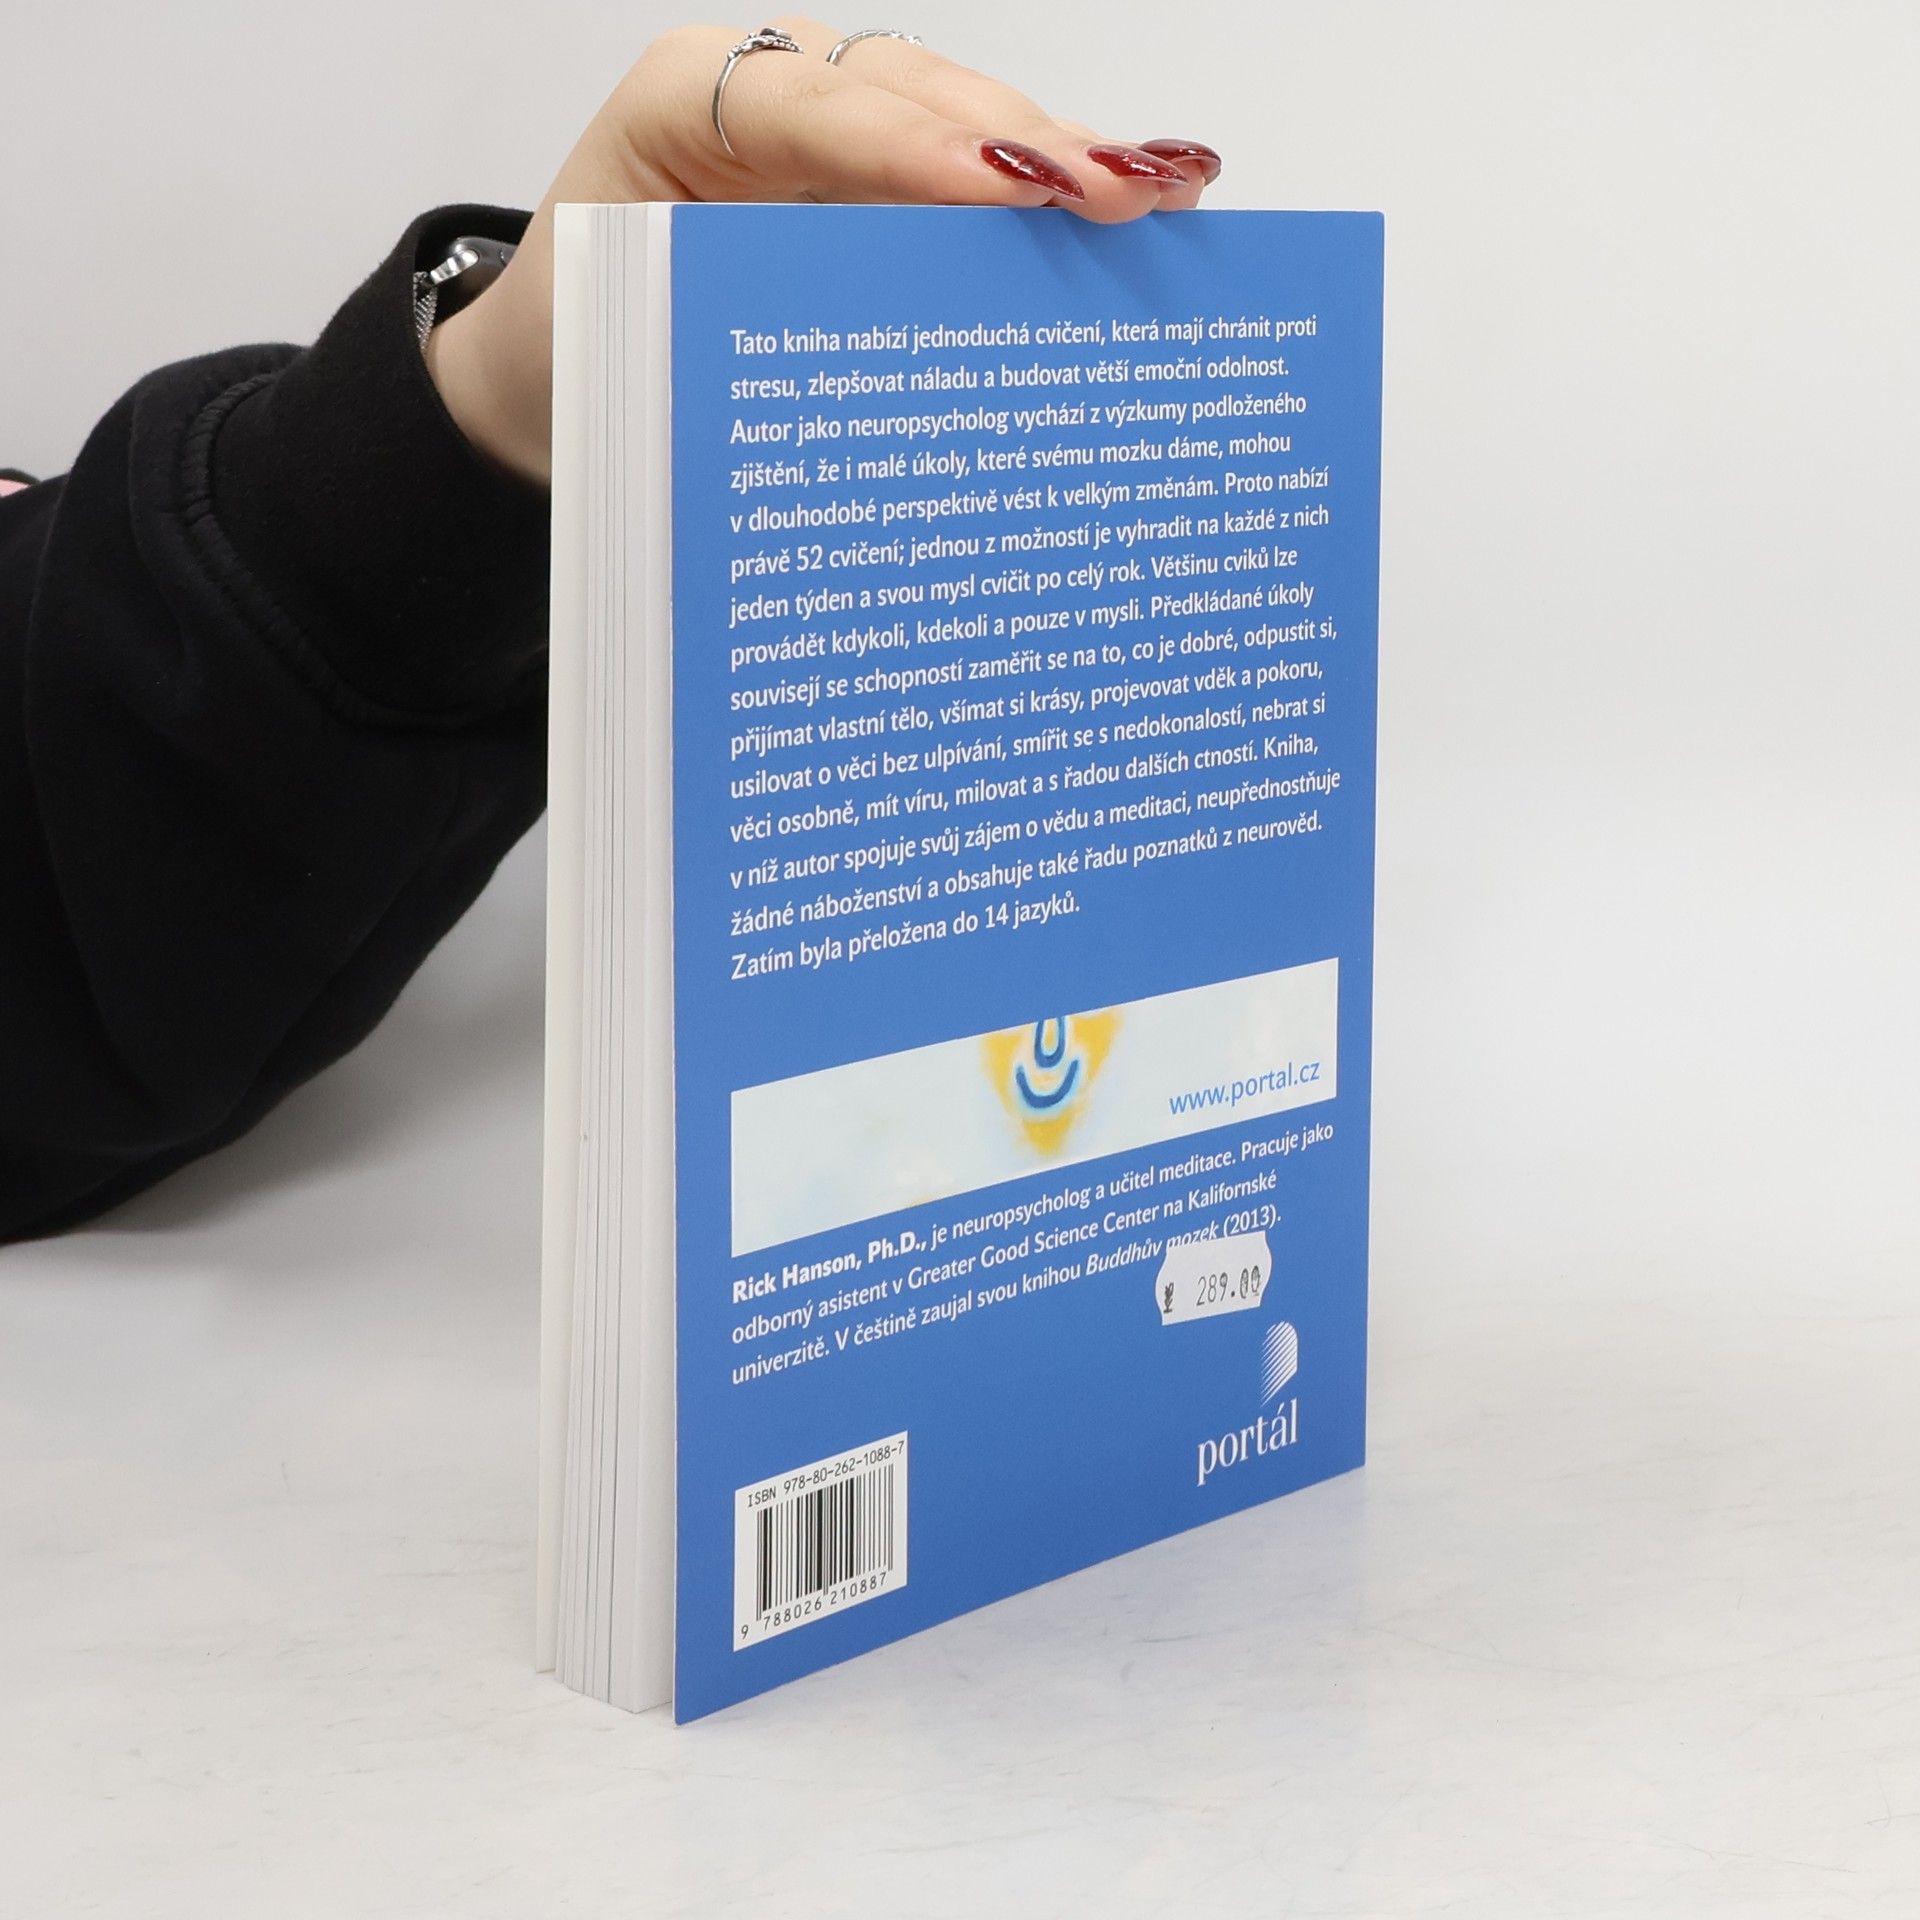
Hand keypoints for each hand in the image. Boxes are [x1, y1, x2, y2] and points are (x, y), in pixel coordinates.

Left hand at [425, 17, 1220, 484]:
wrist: (548, 367)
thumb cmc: (579, 357)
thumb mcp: (630, 350)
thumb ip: (732, 337)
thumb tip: (875, 400)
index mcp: (679, 110)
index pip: (812, 108)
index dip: (914, 148)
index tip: (1004, 191)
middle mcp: (761, 95)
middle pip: (910, 95)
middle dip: (1020, 144)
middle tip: (1122, 194)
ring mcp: (823, 129)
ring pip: (952, 119)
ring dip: (1056, 159)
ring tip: (1160, 189)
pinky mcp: (864, 178)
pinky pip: (959, 169)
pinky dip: (1041, 190)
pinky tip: (1127, 200)